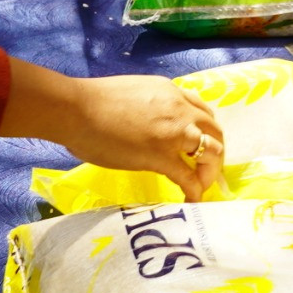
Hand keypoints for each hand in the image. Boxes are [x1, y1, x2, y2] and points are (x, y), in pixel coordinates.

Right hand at [0, 63, 224, 199]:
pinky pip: (188, 177)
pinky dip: (195, 191)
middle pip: (214, 130)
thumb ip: (147, 106)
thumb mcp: (132, 93)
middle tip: (206, 169)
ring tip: (201, 185)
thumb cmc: (91, 102)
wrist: (76, 109)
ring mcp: (173, 133)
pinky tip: (191, 200)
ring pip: (212, 151)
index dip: (205, 129)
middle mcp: (179, 109)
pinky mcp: (160, 156)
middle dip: (216, 151)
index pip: (201, 109)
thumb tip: (142, 122)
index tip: (201, 144)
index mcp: (170, 92)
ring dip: (210, 171)